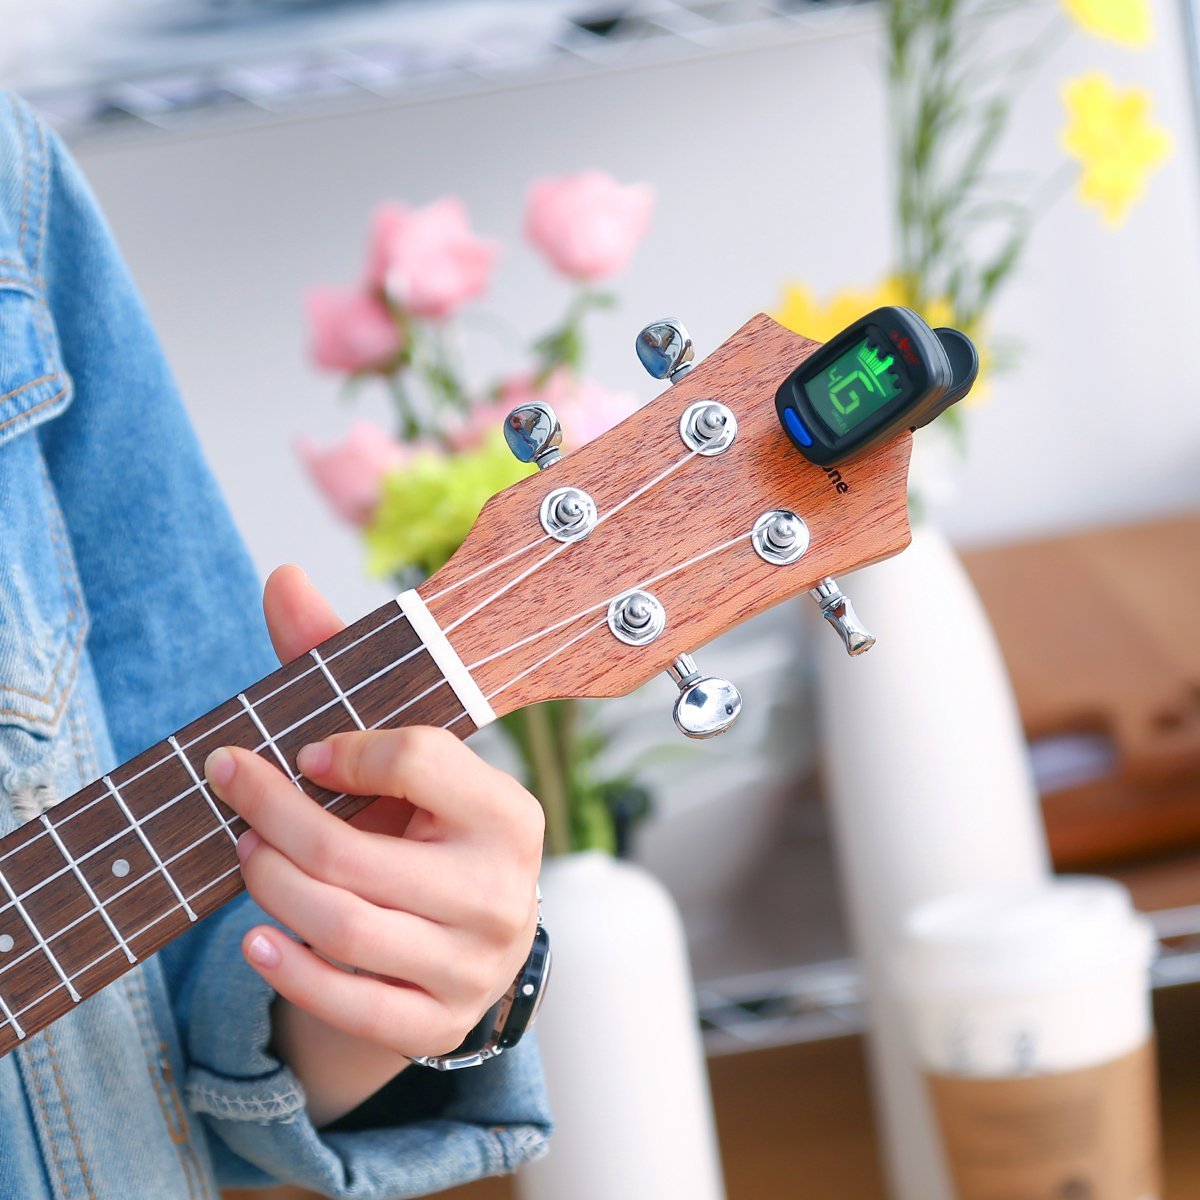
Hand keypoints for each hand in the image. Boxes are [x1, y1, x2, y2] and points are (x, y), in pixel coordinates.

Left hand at [204, 565, 544, 1121]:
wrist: (469, 939)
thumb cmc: (429, 830)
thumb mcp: (401, 758)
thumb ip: (343, 668)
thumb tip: (281, 578)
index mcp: (508, 814)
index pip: (422, 759)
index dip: (349, 749)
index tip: (304, 751)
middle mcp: (502, 890)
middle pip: (358, 853)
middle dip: (273, 818)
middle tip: (231, 790)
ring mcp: (472, 964)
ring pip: (343, 926)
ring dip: (271, 886)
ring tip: (244, 857)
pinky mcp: (435, 1021)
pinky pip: (349, 1004)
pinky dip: (288, 971)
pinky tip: (255, 939)